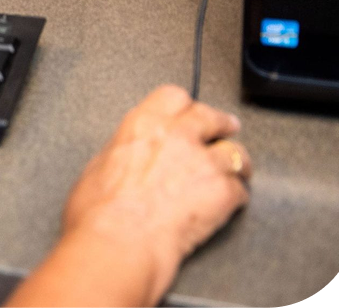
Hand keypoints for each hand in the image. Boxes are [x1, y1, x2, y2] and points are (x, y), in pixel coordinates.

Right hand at [61, 85, 250, 300]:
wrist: (119, 241)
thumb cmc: (100, 212)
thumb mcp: (97, 166)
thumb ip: (123, 152)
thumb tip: (128, 156)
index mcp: (143, 124)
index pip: (174, 97)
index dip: (185, 106)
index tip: (189, 112)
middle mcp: (177, 135)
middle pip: (212, 116)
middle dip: (222, 123)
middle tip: (227, 127)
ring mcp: (204, 162)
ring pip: (235, 152)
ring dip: (236, 162)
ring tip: (237, 170)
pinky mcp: (223, 191)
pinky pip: (240, 190)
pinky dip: (236, 197)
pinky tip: (228, 205)